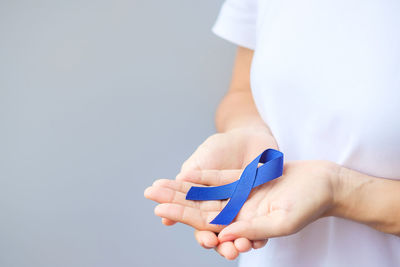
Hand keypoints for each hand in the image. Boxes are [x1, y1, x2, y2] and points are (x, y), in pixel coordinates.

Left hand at [145, 160, 340, 253]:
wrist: (322, 182)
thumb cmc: (308, 205)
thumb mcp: (282, 221)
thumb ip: (253, 230)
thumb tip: (223, 235)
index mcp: (243, 226)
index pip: (206, 224)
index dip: (183, 216)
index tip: (160, 210)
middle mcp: (238, 213)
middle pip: (199, 208)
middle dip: (174, 201)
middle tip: (149, 192)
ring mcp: (239, 196)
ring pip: (204, 194)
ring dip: (182, 189)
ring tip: (159, 183)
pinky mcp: (244, 180)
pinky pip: (219, 179)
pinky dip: (201, 177)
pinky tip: (184, 174)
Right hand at [157, 126, 277, 258]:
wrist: (247, 135)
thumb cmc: (220, 148)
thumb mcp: (200, 163)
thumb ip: (186, 185)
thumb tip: (165, 209)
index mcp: (205, 202)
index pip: (196, 219)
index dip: (195, 228)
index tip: (203, 237)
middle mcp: (223, 210)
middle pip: (217, 231)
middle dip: (216, 242)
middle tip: (212, 243)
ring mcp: (243, 210)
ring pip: (238, 233)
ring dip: (236, 243)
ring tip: (236, 248)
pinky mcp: (262, 208)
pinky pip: (263, 225)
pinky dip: (259, 235)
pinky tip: (257, 241)